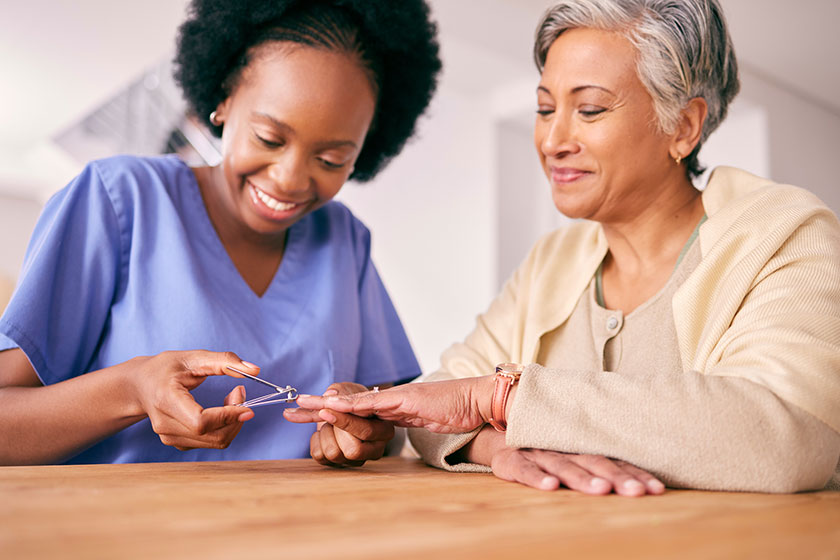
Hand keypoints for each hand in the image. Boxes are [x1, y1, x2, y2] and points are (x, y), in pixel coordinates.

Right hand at [128, 350, 257, 450]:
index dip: (228, 416)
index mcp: (167, 400)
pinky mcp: (177, 443)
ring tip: (232, 398)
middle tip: (240, 391)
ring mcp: (169, 437)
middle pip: (213, 435)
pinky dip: (225, 428)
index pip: (201, 422)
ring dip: (233, 422)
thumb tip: (255, 369)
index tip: (247, 404)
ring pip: (216, 441)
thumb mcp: (193, 357)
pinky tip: (221, 410)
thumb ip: (225, 361)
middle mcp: (165, 424)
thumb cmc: (165, 368)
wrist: (139, 386)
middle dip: (236, 417)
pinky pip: (211, 442)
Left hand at [284, 382, 394, 466]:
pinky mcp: (339, 464)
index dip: (344, 421)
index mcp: (384, 431)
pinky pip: (320, 456)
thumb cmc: (352, 399)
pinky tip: (324, 432)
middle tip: (329, 415)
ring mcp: (356, 460)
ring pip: (334, 454)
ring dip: (325, 433)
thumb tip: (330, 393)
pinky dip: (315, 440)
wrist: (343, 409)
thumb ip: (342, 390)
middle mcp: (374, 450)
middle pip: (353, 450)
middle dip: (335, 430)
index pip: (366, 432)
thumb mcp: (350, 390)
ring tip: (330, 423)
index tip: (324, 410)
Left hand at [294, 377, 493, 433]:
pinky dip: (352, 404)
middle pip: (346, 403)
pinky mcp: (405, 400)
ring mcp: (396, 398)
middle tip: (289, 407)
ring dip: (326, 403)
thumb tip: (390, 425)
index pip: (353, 409)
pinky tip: (333, 404)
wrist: (477, 401)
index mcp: (391, 407)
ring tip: (300, 403)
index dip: (328, 411)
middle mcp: (389, 399)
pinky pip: (374, 404)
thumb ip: (405, 419)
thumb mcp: (424, 419)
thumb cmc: (455, 411)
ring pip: (354, 401)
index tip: (305, 414)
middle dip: (316, 406)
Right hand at [492, 446, 664, 495]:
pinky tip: (551, 487)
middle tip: (636, 491)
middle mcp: (564, 448)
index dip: (635, 473)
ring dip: (582, 478)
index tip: (656, 489)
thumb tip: (644, 481)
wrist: (501, 433)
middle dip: (617, 477)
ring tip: (601, 490)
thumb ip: (601, 462)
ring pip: (563, 466)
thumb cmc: (546, 448)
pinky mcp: (512, 461)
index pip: (614, 460)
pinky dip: (537, 478)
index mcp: (582, 447)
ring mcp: (538, 454)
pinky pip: (525, 469)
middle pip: (593, 462)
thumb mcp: (573, 450)